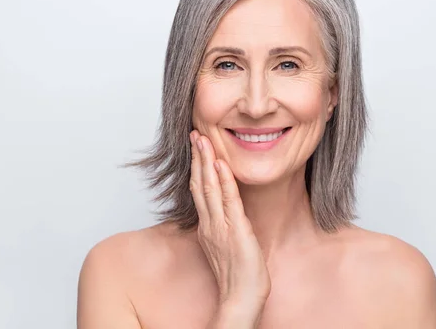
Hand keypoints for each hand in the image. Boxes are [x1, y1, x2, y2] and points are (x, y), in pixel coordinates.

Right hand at [189, 130, 271, 311]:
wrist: (241, 299)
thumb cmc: (238, 277)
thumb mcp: (225, 247)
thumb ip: (221, 228)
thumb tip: (223, 215)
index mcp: (207, 227)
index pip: (199, 191)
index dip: (197, 167)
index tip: (197, 148)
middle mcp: (210, 224)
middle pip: (200, 184)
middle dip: (197, 158)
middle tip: (194, 135)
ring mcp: (221, 227)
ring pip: (210, 188)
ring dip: (206, 162)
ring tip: (203, 140)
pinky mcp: (236, 231)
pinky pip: (229, 201)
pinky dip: (224, 181)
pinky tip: (221, 164)